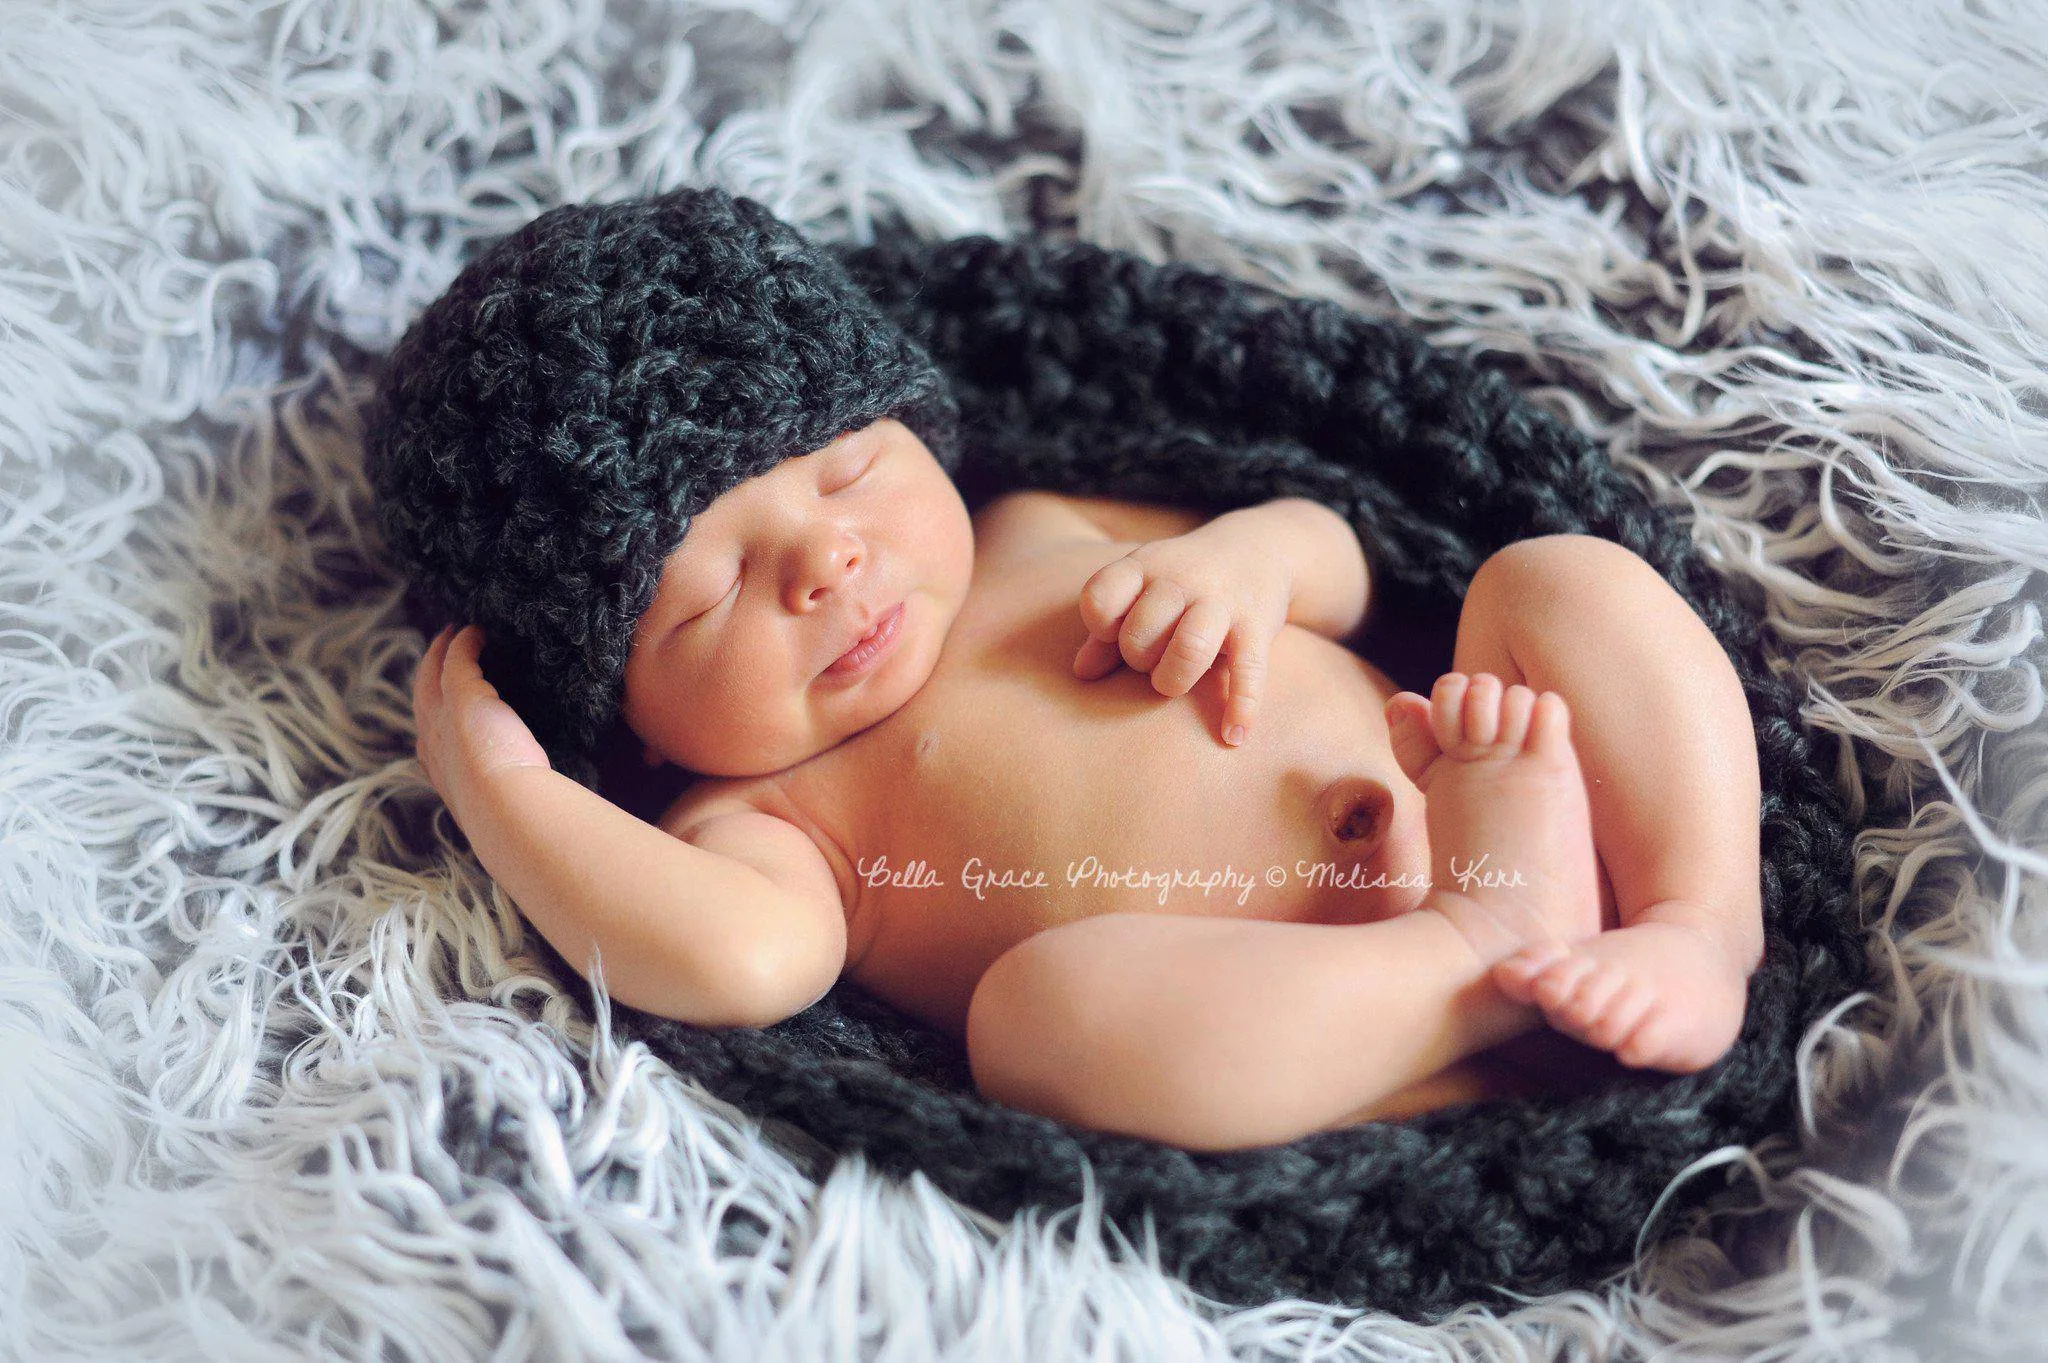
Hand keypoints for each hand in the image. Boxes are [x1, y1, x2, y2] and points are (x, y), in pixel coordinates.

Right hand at [412, 623, 551, 820]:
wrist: (501, 805)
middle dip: (428, 675)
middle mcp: (432, 741)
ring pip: (432, 672)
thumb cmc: (510, 812)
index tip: (447, 705)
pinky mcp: (461, 692)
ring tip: (454, 634)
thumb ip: (503, 794)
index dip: (436, 716)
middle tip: (441, 653)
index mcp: (440, 770)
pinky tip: (478, 631)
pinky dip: (465, 641)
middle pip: (422, 697)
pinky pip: (458, 655)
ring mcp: (442, 715)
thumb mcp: (498, 803)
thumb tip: (527, 800)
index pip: (432, 736)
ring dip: (442, 651)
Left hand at [1071, 514, 1290, 745]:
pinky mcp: (1258, 626)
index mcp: (1143, 568)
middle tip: (1153, 658)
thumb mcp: (1142, 591)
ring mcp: (1221, 601)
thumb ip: (1107, 633)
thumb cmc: (1182, 582)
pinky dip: (1242, 708)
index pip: (1101, 597)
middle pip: (1140, 632)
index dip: (1100, 625)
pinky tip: (1233, 736)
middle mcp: (1180, 580)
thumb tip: (1081, 673)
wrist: (1258, 547)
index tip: (1115, 633)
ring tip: (1175, 684)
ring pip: (1190, 646)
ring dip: (1174, 678)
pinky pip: (1249, 671)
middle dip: (1139, 659)